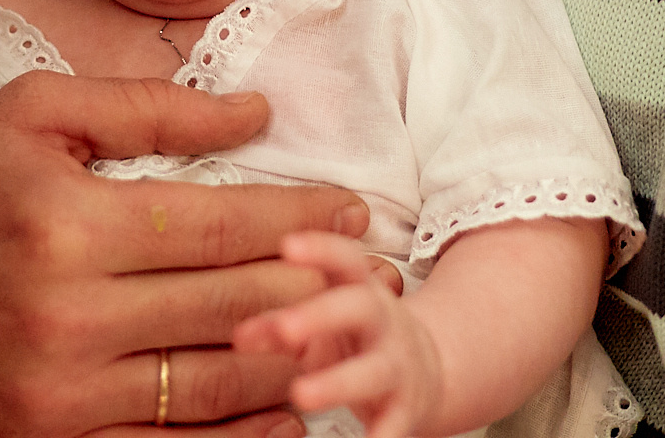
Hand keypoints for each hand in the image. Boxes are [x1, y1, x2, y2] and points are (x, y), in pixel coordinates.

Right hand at [0, 72, 367, 437]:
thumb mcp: (38, 111)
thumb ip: (151, 110)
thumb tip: (257, 113)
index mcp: (65, 223)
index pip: (219, 225)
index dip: (299, 218)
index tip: (351, 210)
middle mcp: (62, 315)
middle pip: (229, 308)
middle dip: (318, 288)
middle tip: (375, 274)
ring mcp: (53, 394)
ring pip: (210, 388)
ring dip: (294, 363)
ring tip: (346, 334)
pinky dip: (233, 436)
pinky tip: (282, 410)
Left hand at [234, 233, 441, 437]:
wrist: (425, 370)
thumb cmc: (353, 337)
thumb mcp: (320, 322)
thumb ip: (277, 325)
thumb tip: (239, 337)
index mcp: (360, 289)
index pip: (345, 258)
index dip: (320, 248)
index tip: (289, 244)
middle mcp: (384, 322)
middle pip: (359, 308)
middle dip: (321, 315)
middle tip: (284, 328)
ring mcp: (398, 365)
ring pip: (373, 371)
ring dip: (337, 382)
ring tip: (301, 394)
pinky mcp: (406, 409)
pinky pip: (394, 424)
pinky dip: (378, 436)